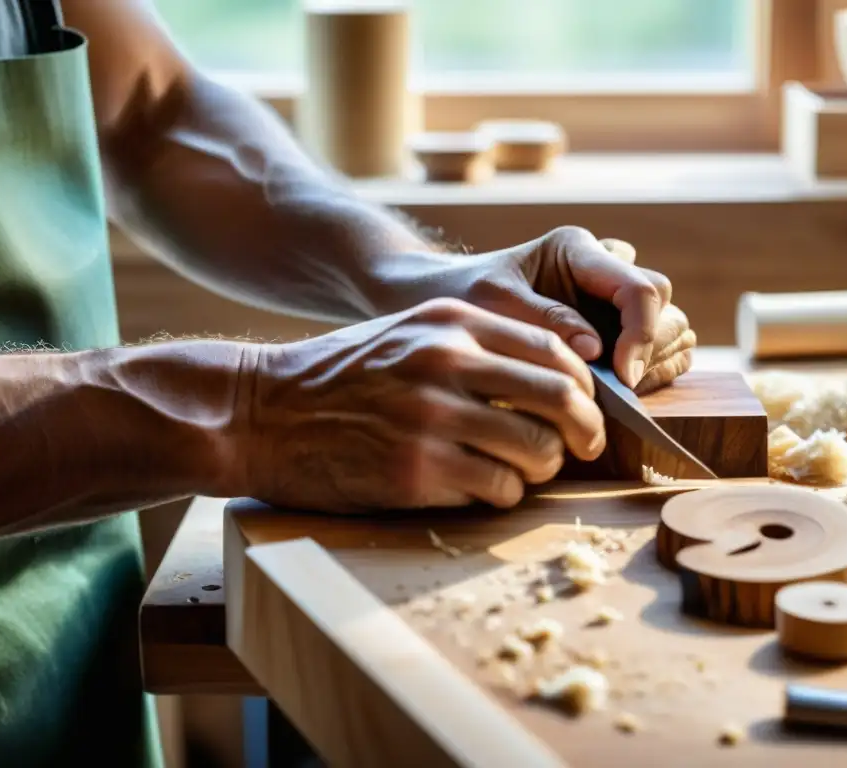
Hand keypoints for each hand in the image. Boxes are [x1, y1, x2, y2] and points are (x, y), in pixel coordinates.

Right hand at [236, 298, 605, 512]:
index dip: (585, 385)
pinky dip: (504, 495)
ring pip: (537, 450)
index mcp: (452, 321)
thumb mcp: (410, 332)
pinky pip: (498, 490)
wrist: (261, 412)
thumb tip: (559, 376)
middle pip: (562, 398)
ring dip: (544, 468)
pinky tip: (483, 488)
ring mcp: (431, 418)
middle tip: (584, 449)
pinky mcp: (415, 472)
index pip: (556, 348)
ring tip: (524, 471)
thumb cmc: (343, 376)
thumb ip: (478, 344)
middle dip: (586, 431)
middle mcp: (447, 362)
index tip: (585, 409)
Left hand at [460, 227, 696, 394]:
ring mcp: (615, 299)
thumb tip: (596, 351)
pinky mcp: (620, 328)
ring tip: (618, 391)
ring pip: (673, 326)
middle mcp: (606, 268)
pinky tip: (621, 390)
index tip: (620, 378)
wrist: (453, 303)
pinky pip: (665, 348)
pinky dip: (656, 372)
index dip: (641, 335)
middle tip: (617, 388)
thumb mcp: (495, 304)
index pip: (639, 288)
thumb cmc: (468, 297)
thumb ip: (545, 321)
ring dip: (656, 362)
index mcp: (578, 250)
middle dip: (648, 349)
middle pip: (663, 306)